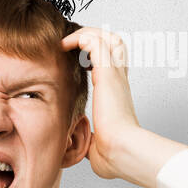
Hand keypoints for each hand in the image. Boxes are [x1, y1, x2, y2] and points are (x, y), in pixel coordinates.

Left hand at [59, 25, 142, 180]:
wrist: (122, 152)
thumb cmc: (113, 154)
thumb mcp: (97, 144)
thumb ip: (88, 139)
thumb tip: (79, 146)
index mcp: (118, 93)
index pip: (113, 62)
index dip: (97, 55)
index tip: (79, 60)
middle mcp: (119, 80)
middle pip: (115, 42)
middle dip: (94, 36)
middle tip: (74, 44)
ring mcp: (115, 75)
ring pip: (107, 36)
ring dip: (86, 33)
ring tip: (68, 41)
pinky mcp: (106, 74)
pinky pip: (95, 41)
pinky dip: (80, 37)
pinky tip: (65, 45)